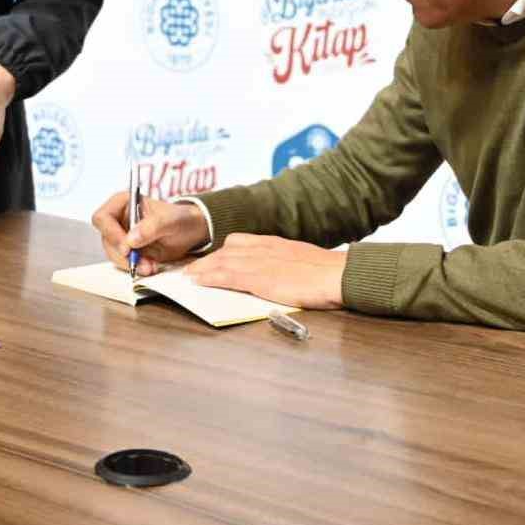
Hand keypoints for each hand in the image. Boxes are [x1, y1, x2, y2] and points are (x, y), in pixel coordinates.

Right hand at [92, 193, 209, 275]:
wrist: (191, 232)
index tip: (127, 248)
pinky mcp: (128, 251)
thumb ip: (152, 227)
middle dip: (124, 255)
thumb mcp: (171, 220)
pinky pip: (123, 263)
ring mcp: (122, 236)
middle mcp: (118, 219)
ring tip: (151, 266)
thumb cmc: (181, 219)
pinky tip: (150, 267)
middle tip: (143, 263)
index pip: (103, 218)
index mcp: (123, 203)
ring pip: (114, 254)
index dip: (112, 234)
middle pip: (107, 240)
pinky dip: (135, 268)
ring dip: (130, 264)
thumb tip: (131, 240)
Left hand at [183, 234, 346, 309]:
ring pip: (222, 261)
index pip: (239, 241)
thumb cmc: (327, 272)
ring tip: (188, 276)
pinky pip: (228, 276)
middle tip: (191, 268)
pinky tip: (200, 282)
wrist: (337, 274)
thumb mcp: (301, 260)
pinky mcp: (259, 279)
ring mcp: (260, 263)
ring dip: (202, 269)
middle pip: (226, 251)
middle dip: (206, 260)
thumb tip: (275, 273)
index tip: (210, 257)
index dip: (221, 250)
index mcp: (274, 243)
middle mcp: (263, 249)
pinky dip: (210, 278)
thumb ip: (284, 264)